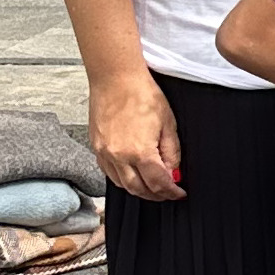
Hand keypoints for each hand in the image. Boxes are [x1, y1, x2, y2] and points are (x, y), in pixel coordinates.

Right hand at [89, 70, 182, 200]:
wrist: (115, 78)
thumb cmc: (142, 94)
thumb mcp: (168, 123)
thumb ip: (171, 152)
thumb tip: (173, 171)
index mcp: (139, 152)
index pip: (158, 183)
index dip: (171, 192)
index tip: (178, 192)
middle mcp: (118, 156)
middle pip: (138, 189)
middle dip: (155, 195)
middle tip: (166, 193)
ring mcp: (104, 152)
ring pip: (121, 184)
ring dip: (138, 189)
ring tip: (151, 186)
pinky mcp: (96, 146)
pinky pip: (108, 172)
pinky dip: (122, 178)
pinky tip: (131, 173)